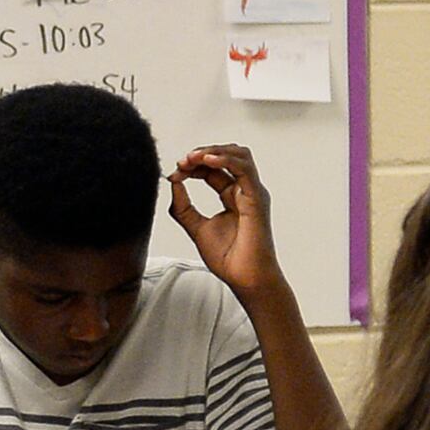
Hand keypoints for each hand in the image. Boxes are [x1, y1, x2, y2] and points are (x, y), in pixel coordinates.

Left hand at [169, 145, 284, 295]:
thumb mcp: (196, 228)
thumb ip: (183, 207)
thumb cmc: (230, 259)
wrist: (245, 278)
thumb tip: (173, 183)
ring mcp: (252, 193)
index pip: (213, 169)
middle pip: (227, 157)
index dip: (192, 166)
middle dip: (203, 153)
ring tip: (193, 157)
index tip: (174, 172)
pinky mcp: (256, 198)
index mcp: (232, 197)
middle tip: (182, 161)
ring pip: (239, 155)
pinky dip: (225, 160)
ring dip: (213, 151)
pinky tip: (207, 160)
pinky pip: (243, 170)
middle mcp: (244, 192)